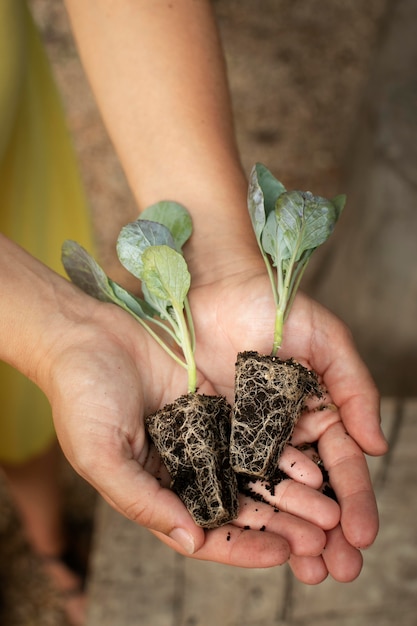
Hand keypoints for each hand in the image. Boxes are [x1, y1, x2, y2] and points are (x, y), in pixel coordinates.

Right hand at [42, 290, 337, 567]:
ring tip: (327, 507)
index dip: (242, 547)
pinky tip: (310, 459)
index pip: (203, 531)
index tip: (282, 555)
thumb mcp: (100, 455)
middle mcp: (183, 467)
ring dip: (289, 492)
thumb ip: (142, 501)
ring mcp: (202, 434)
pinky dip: (280, 448)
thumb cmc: (80, 394)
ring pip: (253, 472)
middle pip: (238, 506)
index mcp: (155, 489)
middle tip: (321, 537)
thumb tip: (191, 540)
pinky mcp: (216, 402)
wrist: (87, 333)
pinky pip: (253, 431)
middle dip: (279, 524)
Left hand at [189, 264, 387, 579]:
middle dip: (328, 532)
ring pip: (274, 491)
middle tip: (340, 571)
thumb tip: (378, 445)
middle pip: (312, 488)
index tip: (362, 537)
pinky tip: (259, 539)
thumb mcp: (325, 339)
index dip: (355, 501)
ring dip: (292, 531)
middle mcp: (284, 430)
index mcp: (316, 410)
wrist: (213, 288)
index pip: (341, 464)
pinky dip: (247, 508)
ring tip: (307, 570)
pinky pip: (230, 474)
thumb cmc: (273, 306)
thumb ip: (355, 387)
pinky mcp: (211, 433)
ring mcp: (247, 435)